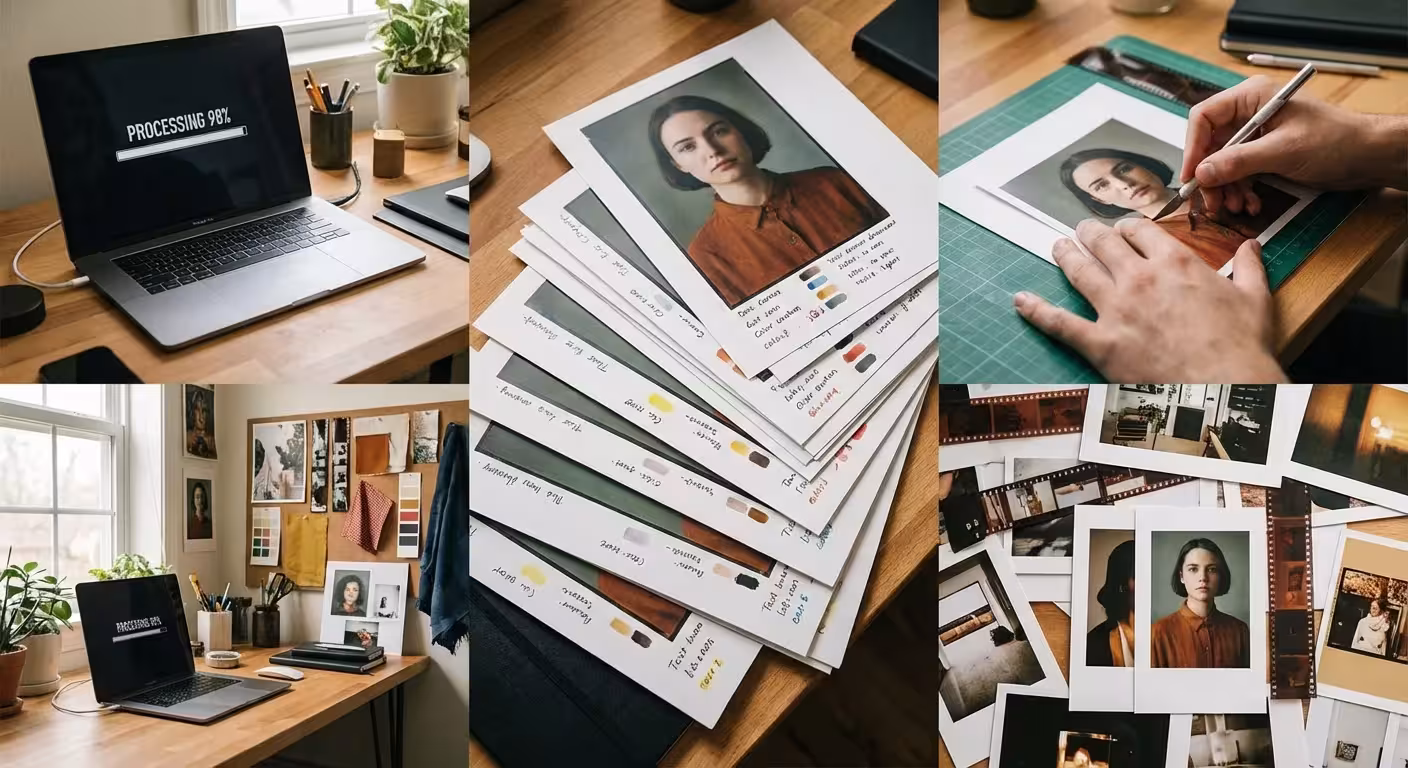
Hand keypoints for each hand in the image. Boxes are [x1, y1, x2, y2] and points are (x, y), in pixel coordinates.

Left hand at [1012, 218, 1286, 382]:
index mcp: (1175, 263)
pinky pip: (1059, 323)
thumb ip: (1249, 267)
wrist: (1224, 389)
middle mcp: (1139, 279)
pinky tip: (1020, 301)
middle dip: (1090, 233)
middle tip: (1082, 230)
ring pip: (1079, 272)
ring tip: (1056, 246)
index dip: (1127, 226)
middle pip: (1104, 244)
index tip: (1123, 228)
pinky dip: (1036, 311)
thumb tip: (1251, 245)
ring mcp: (1115, 310)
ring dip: (1064, 256)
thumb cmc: (1241, 347)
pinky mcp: (1100, 343)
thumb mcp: (1255, 299)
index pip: (1140, 229)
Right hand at [1182, 76, 1407, 213]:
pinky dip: (1240, 189)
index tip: (1192, 176)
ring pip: (1222, 162)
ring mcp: (1256, 134)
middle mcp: (1249, 112)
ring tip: (1235, 207)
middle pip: (1210, 144)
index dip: (1193, 148)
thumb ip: (1238, 161)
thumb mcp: (1283, 151)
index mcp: (1252, 97)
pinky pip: (1239, 172)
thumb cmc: (1334, 141)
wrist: (1367, 157)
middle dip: (1210, 175)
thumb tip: (1202, 173)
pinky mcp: (1264, 153)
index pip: (1204, 117)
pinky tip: (1249, 203)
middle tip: (1211, 201)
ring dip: (1225, 187)